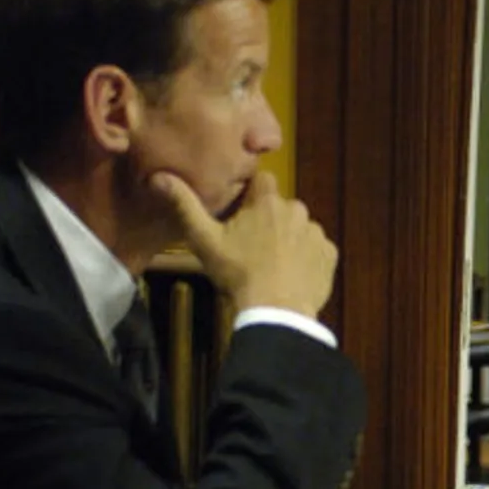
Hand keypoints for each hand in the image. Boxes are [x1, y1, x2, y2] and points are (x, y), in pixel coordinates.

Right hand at [152, 170, 337, 318]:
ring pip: (300, 228)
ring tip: (272, 263)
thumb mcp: (204, 239)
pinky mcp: (330, 254)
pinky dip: (307, 257)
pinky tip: (291, 274)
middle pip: (281, 206)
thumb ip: (185, 205)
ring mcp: (316, 232)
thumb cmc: (238, 273)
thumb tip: (159, 176)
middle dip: (269, 219)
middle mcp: (297, 210)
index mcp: (267, 201)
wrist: (276, 311)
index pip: (261, 180)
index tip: (242, 213)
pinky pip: (317, 249)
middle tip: (253, 245)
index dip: (251, 194)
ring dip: (289, 238)